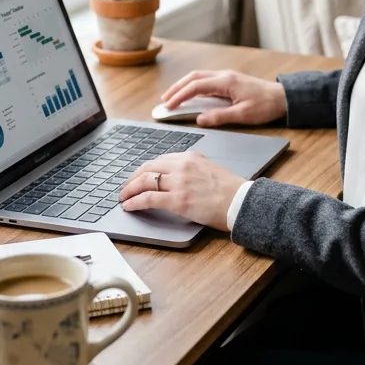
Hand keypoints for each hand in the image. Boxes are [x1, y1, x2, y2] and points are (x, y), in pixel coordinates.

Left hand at [118, 152, 244, 232]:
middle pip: (147, 168)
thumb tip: (175, 177)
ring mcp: (179, 182)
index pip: (159, 160)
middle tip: (125, 187)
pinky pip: (148, 199)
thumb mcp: (209, 168)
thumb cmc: (229, 190)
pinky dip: (135, 202)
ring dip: (129, 190)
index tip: (138, 177)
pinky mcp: (177, 200)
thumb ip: (191, 168)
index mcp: (190, 157)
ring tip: (123, 197)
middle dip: (132, 179)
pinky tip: (129, 206)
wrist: (240, 202)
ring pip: (144, 182)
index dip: (144, 170)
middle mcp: (182, 166)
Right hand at [160, 68, 285, 126]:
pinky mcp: (230, 81)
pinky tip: (191, 96)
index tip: (168, 106)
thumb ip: (220, 116)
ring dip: (184, 86)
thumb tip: (199, 120)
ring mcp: (227, 77)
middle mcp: (224, 76)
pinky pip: (207, 81)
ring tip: (173, 97)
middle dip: (177, 88)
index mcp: (226, 82)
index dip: (180, 96)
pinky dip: (194, 87)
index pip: (196, 86)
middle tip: (164, 100)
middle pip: (193, 77)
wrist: (283, 98)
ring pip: (199, 77)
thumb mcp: (243, 115)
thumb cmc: (266, 105)